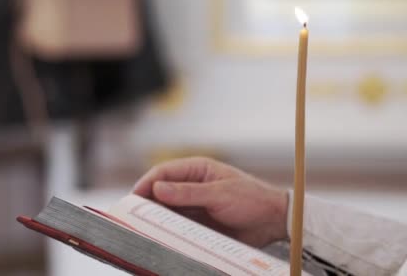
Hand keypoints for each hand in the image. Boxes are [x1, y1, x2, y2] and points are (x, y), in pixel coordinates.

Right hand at [132, 157, 288, 246]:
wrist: (274, 221)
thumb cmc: (252, 199)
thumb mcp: (219, 194)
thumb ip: (187, 193)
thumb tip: (157, 189)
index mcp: (197, 169)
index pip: (163, 173)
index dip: (146, 184)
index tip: (133, 198)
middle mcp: (192, 185)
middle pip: (161, 192)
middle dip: (146, 203)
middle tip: (132, 218)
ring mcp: (195, 205)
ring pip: (167, 211)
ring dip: (157, 219)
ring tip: (143, 230)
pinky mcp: (199, 223)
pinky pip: (178, 226)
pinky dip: (169, 231)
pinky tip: (162, 238)